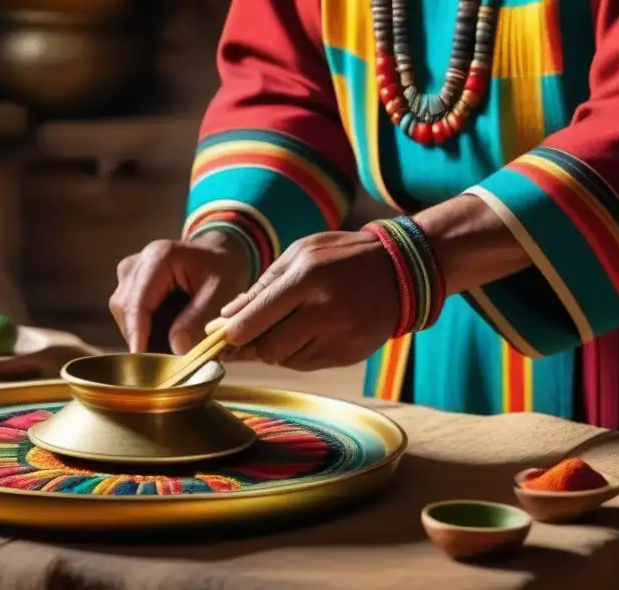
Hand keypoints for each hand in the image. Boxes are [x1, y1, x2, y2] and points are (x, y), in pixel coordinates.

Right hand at [109, 230, 251, 353]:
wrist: (220, 255)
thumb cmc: (224, 268)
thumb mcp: (223, 291)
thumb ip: (200, 319)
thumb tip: (177, 349)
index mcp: (158, 258)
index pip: (137, 303)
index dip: (137, 335)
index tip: (142, 363)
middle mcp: (136, 264)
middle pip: (125, 310)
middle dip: (143, 339)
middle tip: (168, 363)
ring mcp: (129, 274)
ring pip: (124, 315)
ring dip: (144, 336)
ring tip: (172, 348)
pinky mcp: (130, 286)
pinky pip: (130, 314)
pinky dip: (146, 330)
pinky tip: (167, 337)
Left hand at [220, 231, 399, 369]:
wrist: (400, 270)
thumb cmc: (341, 257)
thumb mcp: (301, 254)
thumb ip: (262, 285)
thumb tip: (227, 316)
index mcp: (306, 278)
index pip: (254, 319)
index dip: (230, 334)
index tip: (218, 337)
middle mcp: (324, 310)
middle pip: (268, 349)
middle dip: (255, 344)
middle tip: (255, 331)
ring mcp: (340, 336)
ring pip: (286, 360)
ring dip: (279, 348)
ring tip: (293, 323)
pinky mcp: (350, 354)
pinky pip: (307, 365)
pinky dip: (299, 353)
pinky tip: (311, 332)